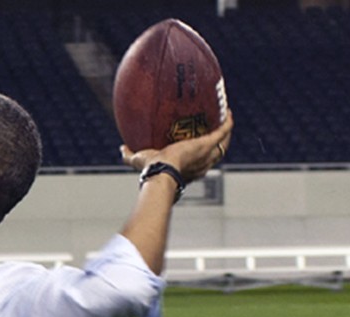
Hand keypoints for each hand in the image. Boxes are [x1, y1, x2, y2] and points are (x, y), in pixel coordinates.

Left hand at [120, 109, 234, 182]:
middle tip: (217, 127)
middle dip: (219, 140)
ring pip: (224, 143)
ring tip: (225, 116)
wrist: (161, 171)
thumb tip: (122, 147)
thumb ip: (130, 155)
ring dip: (226, 130)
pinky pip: (223, 131)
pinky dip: (227, 122)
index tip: (199, 142)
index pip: (199, 161)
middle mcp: (202, 163)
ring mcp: (207, 153)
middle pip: (216, 152)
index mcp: (189, 168)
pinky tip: (227, 111)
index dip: (202, 153)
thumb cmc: (152, 169)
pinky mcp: (208, 144)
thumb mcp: (139, 160)